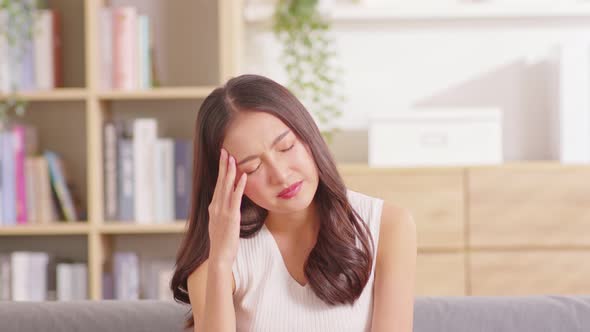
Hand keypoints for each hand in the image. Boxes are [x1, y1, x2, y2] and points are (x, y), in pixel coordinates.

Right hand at [207, 148, 246, 266]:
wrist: (219, 256)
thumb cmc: (222, 242)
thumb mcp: (219, 224)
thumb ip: (221, 213)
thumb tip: (225, 205)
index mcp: (213, 207)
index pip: (217, 185)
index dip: (220, 171)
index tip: (223, 158)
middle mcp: (216, 207)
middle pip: (220, 182)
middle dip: (223, 166)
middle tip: (225, 151)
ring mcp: (222, 211)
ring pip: (226, 187)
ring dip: (230, 171)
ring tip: (232, 158)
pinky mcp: (231, 216)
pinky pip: (235, 198)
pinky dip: (239, 186)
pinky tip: (243, 176)